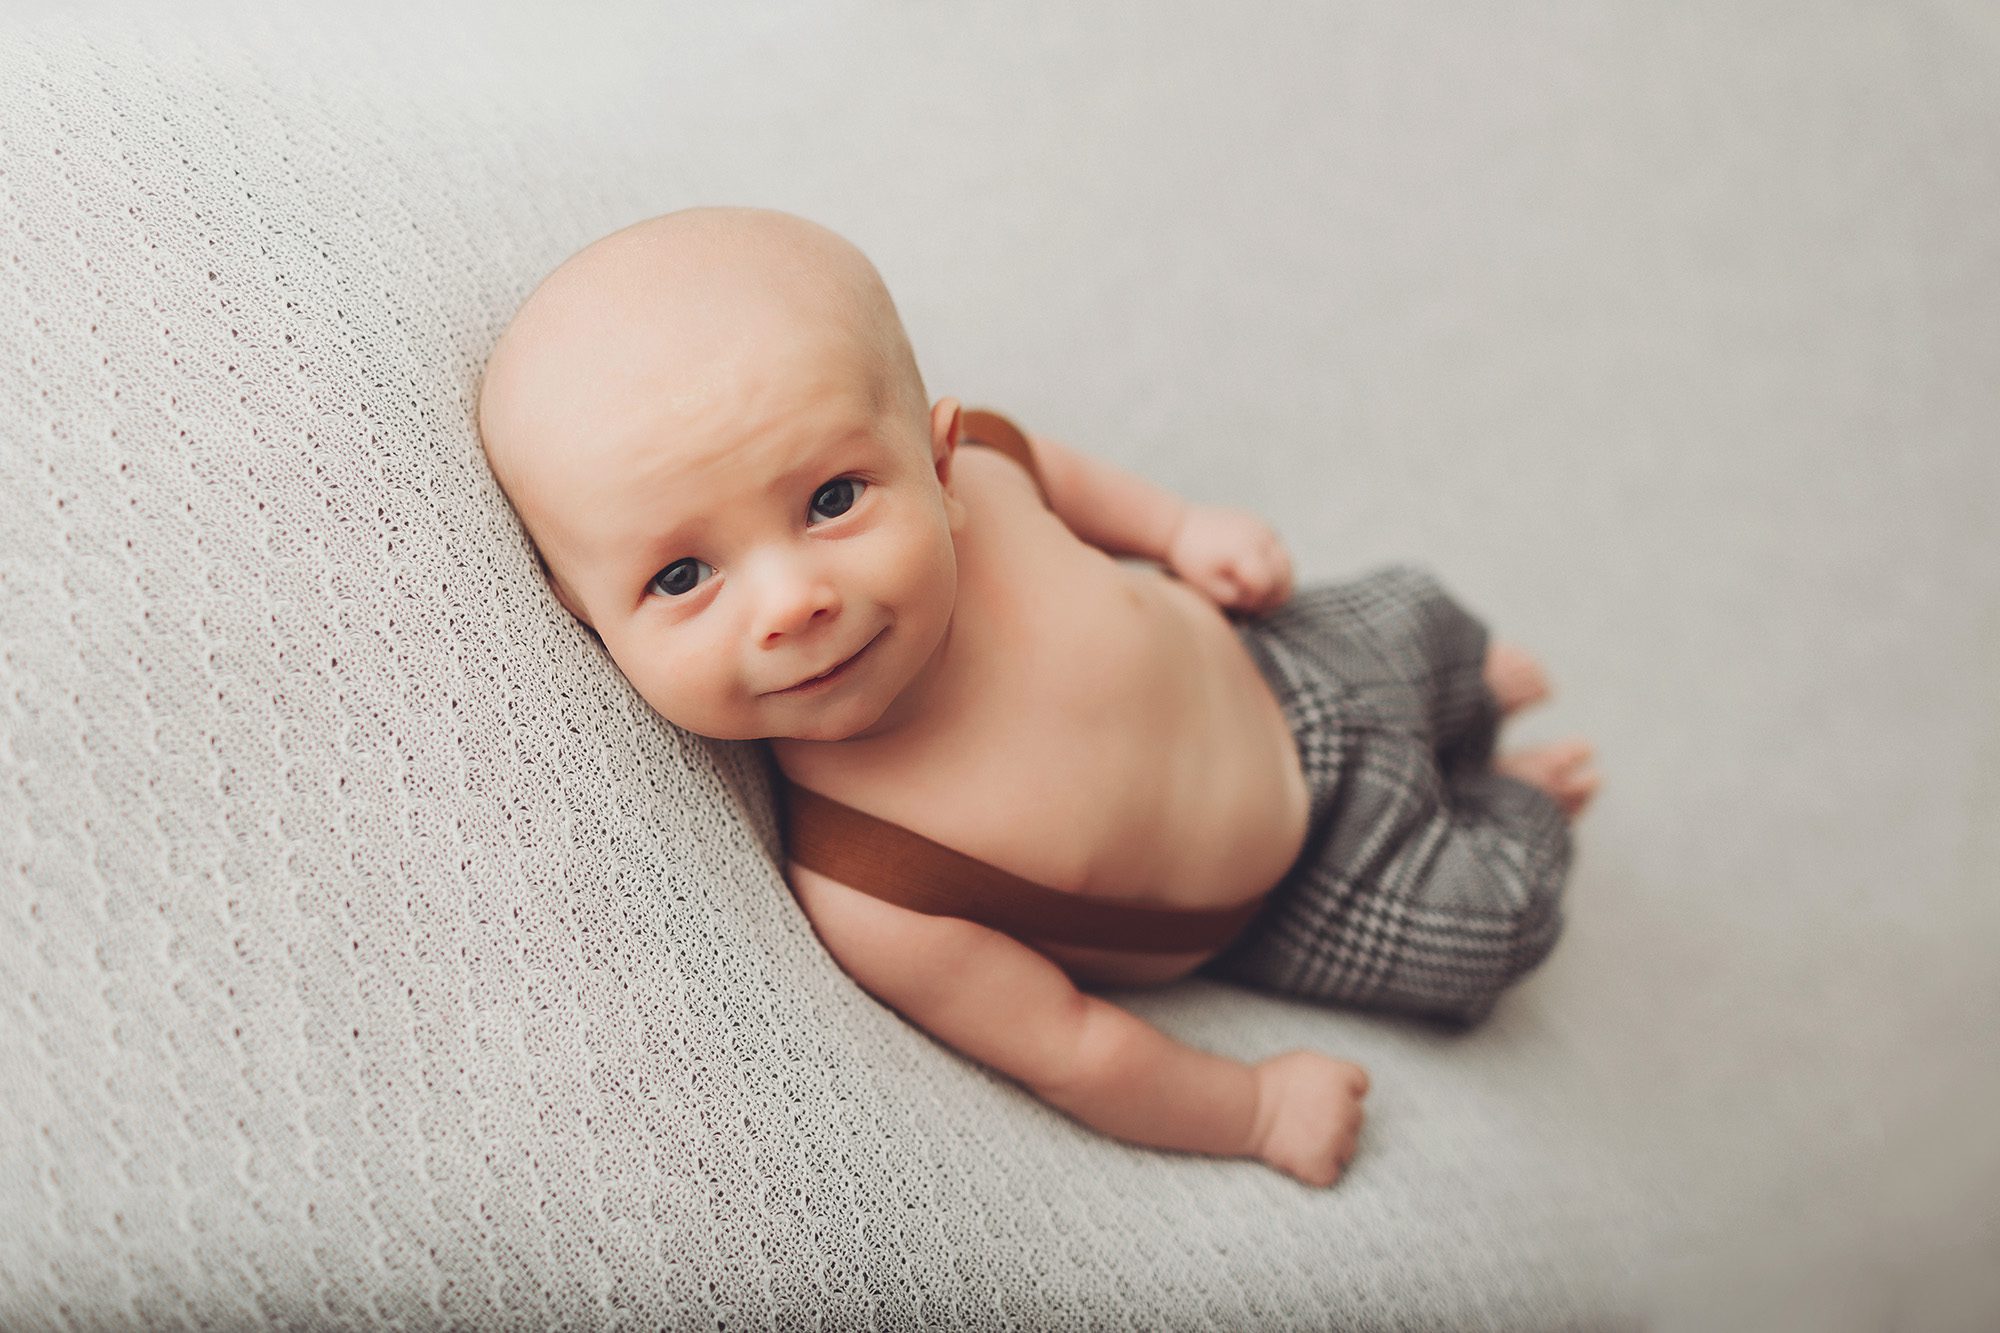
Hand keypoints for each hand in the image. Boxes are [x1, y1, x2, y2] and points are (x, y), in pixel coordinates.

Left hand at [1165, 504, 1293, 613]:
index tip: (1239, 604)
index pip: (1266, 585)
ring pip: (1287, 565)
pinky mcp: (1265, 526)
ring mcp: (1265, 528)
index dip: (1256, 601)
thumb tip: (1259, 603)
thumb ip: (1235, 599)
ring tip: (1252, 593)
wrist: (1180, 526)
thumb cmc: (1191, 560)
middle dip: (1271, 595)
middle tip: (1250, 605)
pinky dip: (1272, 569)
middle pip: (1284, 575)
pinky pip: (1280, 554)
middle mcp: (1261, 535)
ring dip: (1276, 584)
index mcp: (1245, 549)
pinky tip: (1250, 576)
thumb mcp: (1207, 587)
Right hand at [1250, 1050, 1369, 1186]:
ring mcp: (1336, 1138)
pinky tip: (1302, 1158)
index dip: (1344, 1090)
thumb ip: (1331, 1073)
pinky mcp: (1322, 1164)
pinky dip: (1318, 1169)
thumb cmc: (1269, 1083)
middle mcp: (1346, 1108)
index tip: (1324, 1095)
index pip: (1361, 1084)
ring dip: (1332, 1146)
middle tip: (1309, 1119)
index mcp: (1342, 1078)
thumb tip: (1343, 1086)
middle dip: (1338, 1119)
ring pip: (1349, 1147)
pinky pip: (1332, 1172)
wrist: (1246, 1110)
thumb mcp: (1305, 1062)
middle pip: (1356, 1117)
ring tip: (1305, 1140)